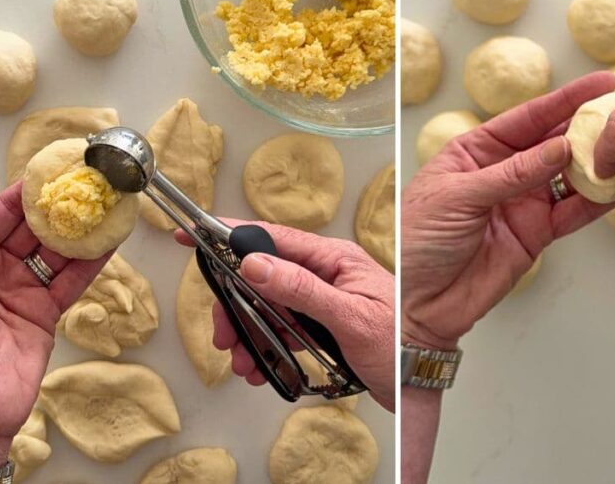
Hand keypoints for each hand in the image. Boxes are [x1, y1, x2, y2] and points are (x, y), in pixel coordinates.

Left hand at [0, 169, 111, 468]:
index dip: (23, 192)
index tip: (48, 172)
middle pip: (32, 230)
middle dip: (57, 208)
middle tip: (84, 187)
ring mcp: (21, 293)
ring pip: (55, 253)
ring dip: (78, 232)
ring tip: (101, 210)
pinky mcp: (45, 315)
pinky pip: (71, 282)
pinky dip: (90, 264)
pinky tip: (106, 245)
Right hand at [174, 222, 394, 411]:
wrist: (421, 381)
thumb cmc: (400, 345)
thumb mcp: (349, 317)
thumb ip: (301, 290)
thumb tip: (255, 264)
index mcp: (334, 259)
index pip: (272, 237)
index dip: (229, 236)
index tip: (193, 233)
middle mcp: (326, 273)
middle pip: (262, 276)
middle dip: (236, 306)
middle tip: (224, 335)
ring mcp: (322, 299)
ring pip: (267, 306)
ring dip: (249, 334)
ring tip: (245, 362)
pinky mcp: (321, 324)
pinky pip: (281, 328)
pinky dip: (265, 347)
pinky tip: (261, 367)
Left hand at [401, 73, 614, 350]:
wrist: (419, 301)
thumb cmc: (419, 239)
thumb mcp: (458, 196)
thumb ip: (511, 174)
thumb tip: (558, 148)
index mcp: (476, 150)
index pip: (527, 117)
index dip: (563, 100)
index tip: (598, 84)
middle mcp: (504, 170)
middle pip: (553, 142)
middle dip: (587, 127)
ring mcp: (524, 201)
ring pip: (569, 175)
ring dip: (598, 163)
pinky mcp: (537, 232)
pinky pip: (573, 212)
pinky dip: (598, 201)